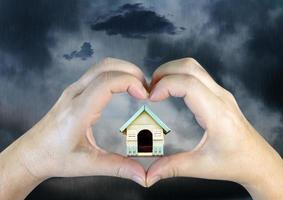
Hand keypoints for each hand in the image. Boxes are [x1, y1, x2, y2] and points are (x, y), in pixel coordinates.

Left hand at [0, 58, 147, 199]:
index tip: (145, 95)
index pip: (106, 82)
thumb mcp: (88, 164)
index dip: (130, 82)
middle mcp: (74, 95)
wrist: (32, 153)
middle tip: (147, 89)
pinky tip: (124, 87)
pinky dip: (116, 74)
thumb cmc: (54, 158)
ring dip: (124, 71)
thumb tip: (142, 174)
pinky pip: (97, 73)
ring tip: (138, 87)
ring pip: (102, 66)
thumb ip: (118, 167)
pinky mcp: (74, 91)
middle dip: (132, 72)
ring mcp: (73, 90)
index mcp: (78, 111)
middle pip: (106, 66)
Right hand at [147, 58, 282, 198]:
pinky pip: (196, 74)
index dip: (165, 85)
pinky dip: (178, 76)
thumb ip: (172, 168)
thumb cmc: (235, 162)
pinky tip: (170, 90)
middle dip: (164, 73)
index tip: (151, 98)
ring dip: (171, 71)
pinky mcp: (218, 94)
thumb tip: (148, 175)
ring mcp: (220, 93)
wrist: (257, 160)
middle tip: (149, 90)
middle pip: (190, 67)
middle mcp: (220, 98)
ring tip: (157, 88)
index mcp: (217, 115)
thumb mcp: (201, 167)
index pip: (189, 85)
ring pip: (193, 67)